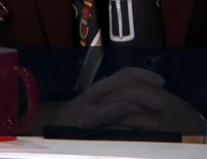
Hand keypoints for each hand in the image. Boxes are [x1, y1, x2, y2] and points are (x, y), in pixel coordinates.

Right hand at [55, 67, 205, 135]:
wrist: (45, 130)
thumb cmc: (76, 120)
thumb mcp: (95, 107)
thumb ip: (114, 103)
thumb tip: (147, 103)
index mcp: (97, 90)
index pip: (122, 75)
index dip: (143, 75)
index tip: (161, 82)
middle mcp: (92, 97)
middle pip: (122, 88)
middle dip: (145, 94)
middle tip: (161, 103)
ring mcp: (89, 112)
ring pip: (120, 105)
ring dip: (141, 114)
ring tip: (156, 122)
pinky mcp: (88, 126)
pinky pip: (113, 122)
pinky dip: (130, 126)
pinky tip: (142, 132)